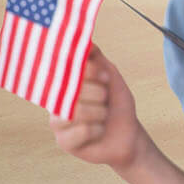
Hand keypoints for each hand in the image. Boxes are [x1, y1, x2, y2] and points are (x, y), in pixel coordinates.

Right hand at [48, 46, 147, 170]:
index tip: (104, 77)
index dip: (88, 72)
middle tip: (105, 100)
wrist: (127, 134)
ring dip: (100, 113)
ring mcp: (58, 122)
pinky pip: (80, 132)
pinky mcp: (64, 142)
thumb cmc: (116, 103)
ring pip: (76, 112)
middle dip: (98, 94)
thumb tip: (85, 41)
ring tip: (103, 116)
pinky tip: (99, 130)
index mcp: (65, 84)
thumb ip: (96, 59)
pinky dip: (97, 130)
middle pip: (72, 91)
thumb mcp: (110, 76)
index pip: (66, 71)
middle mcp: (56, 102)